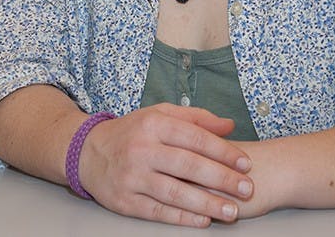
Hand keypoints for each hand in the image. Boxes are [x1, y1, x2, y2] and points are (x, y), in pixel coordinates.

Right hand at [77, 103, 253, 226]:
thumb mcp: (159, 115)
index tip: (246, 163)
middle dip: (222, 179)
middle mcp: (141, 149)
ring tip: (231, 211)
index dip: (223, 151)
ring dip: (207, 203)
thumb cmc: (132, 133)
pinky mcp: (124, 200)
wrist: (88, 153)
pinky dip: (183, 218)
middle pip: (188, 165)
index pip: (194, 137)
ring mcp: (132, 176)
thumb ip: (195, 118)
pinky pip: (158, 211)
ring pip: (175, 192)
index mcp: (153, 124)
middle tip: (247, 189)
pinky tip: (203, 220)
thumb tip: (229, 125)